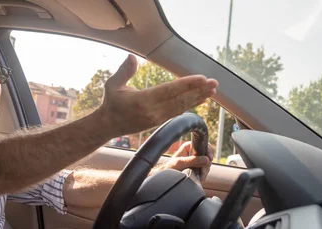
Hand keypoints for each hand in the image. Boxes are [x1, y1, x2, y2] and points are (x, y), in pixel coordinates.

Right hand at [95, 54, 217, 136]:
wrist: (107, 126)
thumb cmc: (111, 103)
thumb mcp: (112, 85)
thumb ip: (124, 71)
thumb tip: (131, 57)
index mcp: (143, 101)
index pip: (169, 91)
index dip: (187, 84)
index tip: (201, 78)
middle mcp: (153, 111)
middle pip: (180, 100)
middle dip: (199, 91)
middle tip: (214, 83)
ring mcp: (157, 118)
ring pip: (182, 107)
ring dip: (198, 98)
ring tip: (212, 90)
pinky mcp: (159, 121)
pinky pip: (178, 111)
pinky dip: (191, 104)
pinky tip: (201, 99)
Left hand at [155, 142, 214, 183]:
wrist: (166, 177)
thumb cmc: (170, 168)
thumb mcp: (180, 163)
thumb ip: (193, 160)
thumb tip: (206, 159)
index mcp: (188, 146)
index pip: (202, 144)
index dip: (208, 150)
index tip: (209, 158)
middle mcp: (193, 152)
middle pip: (207, 155)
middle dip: (206, 164)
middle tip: (202, 171)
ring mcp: (196, 160)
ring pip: (207, 163)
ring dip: (205, 170)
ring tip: (199, 176)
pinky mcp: (197, 167)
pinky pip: (205, 169)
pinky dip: (203, 174)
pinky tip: (199, 178)